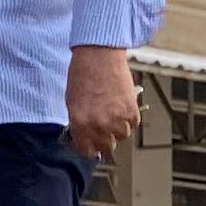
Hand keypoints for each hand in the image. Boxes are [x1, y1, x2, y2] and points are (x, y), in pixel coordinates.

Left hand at [66, 45, 139, 163]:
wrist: (99, 54)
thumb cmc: (82, 74)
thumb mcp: (72, 102)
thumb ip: (78, 123)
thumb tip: (85, 137)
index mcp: (80, 124)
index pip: (87, 151)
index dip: (89, 148)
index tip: (90, 143)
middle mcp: (99, 125)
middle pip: (107, 148)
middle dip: (105, 139)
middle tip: (103, 127)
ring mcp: (117, 119)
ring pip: (122, 136)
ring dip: (118, 127)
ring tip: (113, 111)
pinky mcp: (132, 111)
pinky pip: (133, 124)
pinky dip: (128, 117)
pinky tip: (121, 104)